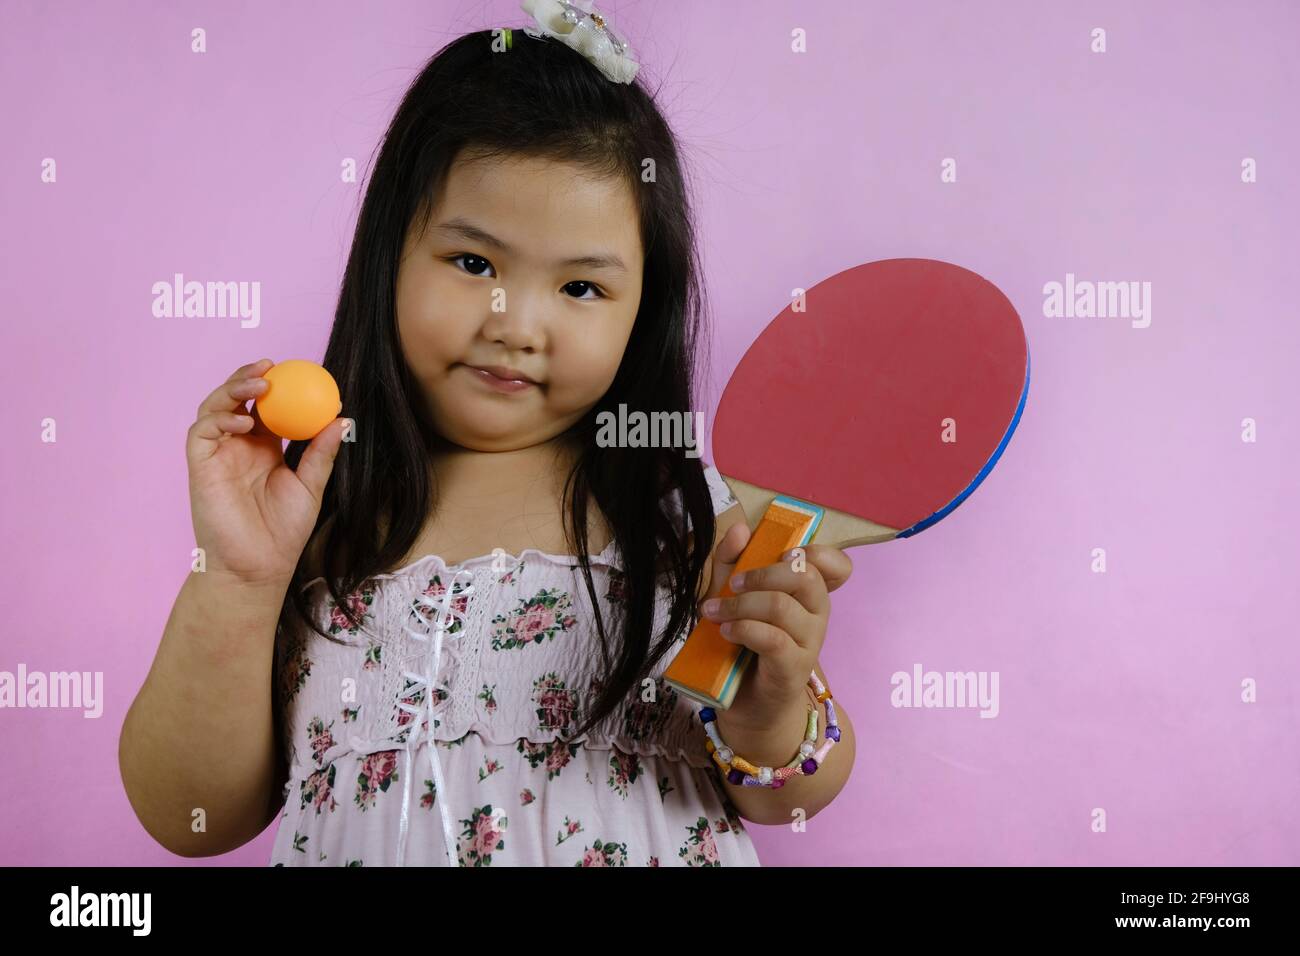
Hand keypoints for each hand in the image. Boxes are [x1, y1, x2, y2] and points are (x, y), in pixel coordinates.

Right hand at [186, 358, 348, 587]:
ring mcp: (217, 454)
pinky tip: (244, 420)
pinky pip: (202, 431)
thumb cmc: (283, 532)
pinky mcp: (200, 465)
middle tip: (271, 366)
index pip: (266, 408)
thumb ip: (321, 452)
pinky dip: (220, 417)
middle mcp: (238, 446)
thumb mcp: (311, 486)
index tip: (299, 372)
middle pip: (237, 399)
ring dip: (234, 389)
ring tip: (259, 384)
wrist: (258, 567)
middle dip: (249, 377)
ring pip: (215, 407)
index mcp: (264, 449)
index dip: (277, 387)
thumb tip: (342, 418)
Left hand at [697, 521, 852, 728]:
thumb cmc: (743, 643)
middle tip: (733, 585)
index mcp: (810, 593)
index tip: (782, 555)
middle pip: (806, 577)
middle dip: (763, 574)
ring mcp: (809, 642)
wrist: (746, 703)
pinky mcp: (793, 668)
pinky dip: (745, 629)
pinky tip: (727, 632)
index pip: (838, 565)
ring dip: (741, 604)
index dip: (817, 552)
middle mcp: (818, 615)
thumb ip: (732, 560)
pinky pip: (774, 639)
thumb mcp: (731, 594)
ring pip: (783, 606)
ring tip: (715, 612)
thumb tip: (740, 530)